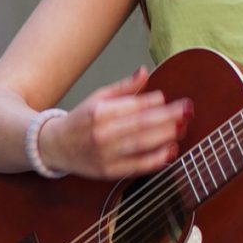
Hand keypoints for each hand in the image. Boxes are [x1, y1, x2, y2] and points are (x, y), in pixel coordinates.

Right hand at [47, 68, 191, 178]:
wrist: (54, 146)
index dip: (155, 102)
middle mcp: (102, 133)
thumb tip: (144, 71)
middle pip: (142, 124)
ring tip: (184, 126)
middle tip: (188, 110)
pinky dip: (156, 159)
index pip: (133, 105)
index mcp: (99, 112)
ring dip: (166, 136)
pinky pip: (137, 165)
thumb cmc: (80, 120)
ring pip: (142, 144)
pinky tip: (171, 151)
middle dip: (168, 117)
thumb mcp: (97, 98)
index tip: (171, 99)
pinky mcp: (109, 171)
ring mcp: (106, 154)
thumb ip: (124, 88)